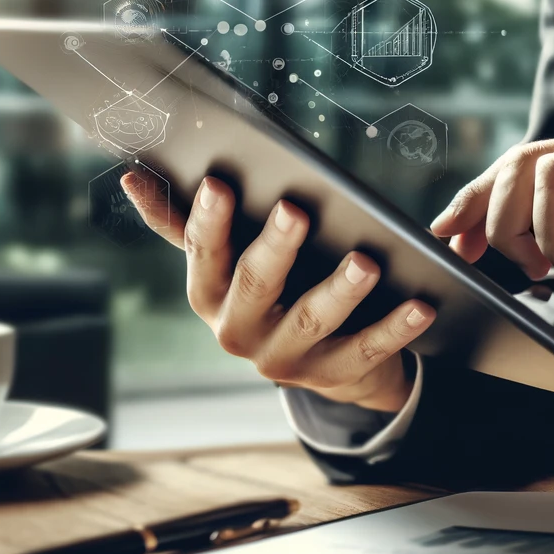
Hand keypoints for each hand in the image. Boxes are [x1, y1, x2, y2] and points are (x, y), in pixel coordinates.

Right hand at [122, 173, 432, 412]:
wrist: (324, 359)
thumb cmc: (272, 286)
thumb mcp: (227, 258)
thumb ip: (183, 221)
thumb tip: (131, 177)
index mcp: (208, 295)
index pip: (202, 253)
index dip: (208, 220)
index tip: (219, 182)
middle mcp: (238, 331)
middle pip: (256, 284)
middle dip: (276, 247)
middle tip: (297, 209)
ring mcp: (286, 359)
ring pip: (314, 319)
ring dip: (341, 289)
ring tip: (367, 261)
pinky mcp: (333, 376)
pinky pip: (367, 349)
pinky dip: (396, 327)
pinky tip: (421, 304)